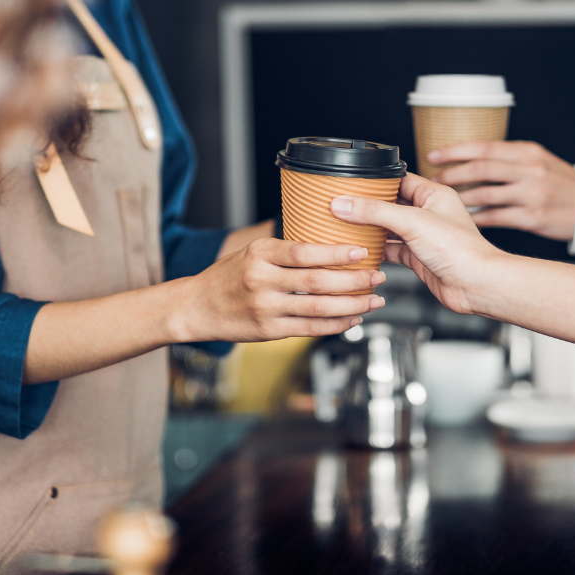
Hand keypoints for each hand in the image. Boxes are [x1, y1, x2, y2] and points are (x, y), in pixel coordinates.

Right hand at [178, 237, 385, 342]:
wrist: (196, 307)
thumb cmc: (228, 276)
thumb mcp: (251, 252)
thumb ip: (285, 251)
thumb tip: (329, 243)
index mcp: (260, 254)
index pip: (304, 252)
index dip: (336, 253)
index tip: (361, 252)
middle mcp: (261, 280)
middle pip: (317, 281)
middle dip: (354, 280)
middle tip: (378, 276)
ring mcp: (265, 308)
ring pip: (318, 308)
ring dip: (352, 305)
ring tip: (374, 300)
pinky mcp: (268, 331)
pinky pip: (309, 329)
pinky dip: (335, 325)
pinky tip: (352, 319)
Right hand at [330, 174, 502, 314]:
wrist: (475, 286)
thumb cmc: (460, 250)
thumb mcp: (412, 222)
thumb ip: (376, 212)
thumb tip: (345, 204)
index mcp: (434, 195)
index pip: (398, 179)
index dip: (375, 181)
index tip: (351, 183)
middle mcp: (428, 213)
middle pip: (390, 204)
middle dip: (368, 206)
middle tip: (343, 205)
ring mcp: (422, 237)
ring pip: (389, 228)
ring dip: (370, 228)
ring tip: (346, 225)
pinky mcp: (418, 258)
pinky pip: (391, 250)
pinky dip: (376, 250)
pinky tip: (361, 250)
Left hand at [429, 141, 574, 240]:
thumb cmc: (558, 182)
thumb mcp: (537, 160)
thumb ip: (507, 157)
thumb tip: (466, 158)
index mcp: (527, 152)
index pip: (484, 147)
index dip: (455, 150)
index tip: (433, 155)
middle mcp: (529, 170)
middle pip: (481, 169)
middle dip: (452, 174)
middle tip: (432, 180)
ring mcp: (532, 194)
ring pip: (485, 194)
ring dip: (460, 198)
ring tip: (443, 201)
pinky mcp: (533, 217)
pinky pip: (496, 217)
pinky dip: (476, 218)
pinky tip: (463, 219)